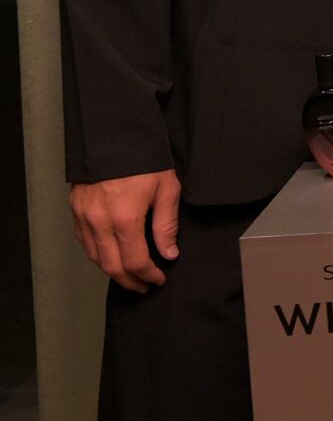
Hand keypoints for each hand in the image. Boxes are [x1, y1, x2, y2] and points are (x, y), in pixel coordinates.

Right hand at [70, 169, 179, 291]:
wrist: (114, 135)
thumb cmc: (145, 159)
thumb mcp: (167, 189)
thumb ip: (167, 225)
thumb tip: (168, 253)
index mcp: (125, 218)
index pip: (135, 261)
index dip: (148, 275)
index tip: (158, 279)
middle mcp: (99, 221)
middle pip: (111, 266)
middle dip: (129, 281)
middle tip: (144, 286)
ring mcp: (84, 216)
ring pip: (94, 257)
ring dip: (112, 270)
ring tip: (130, 275)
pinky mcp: (75, 210)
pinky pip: (84, 241)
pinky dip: (97, 254)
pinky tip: (111, 254)